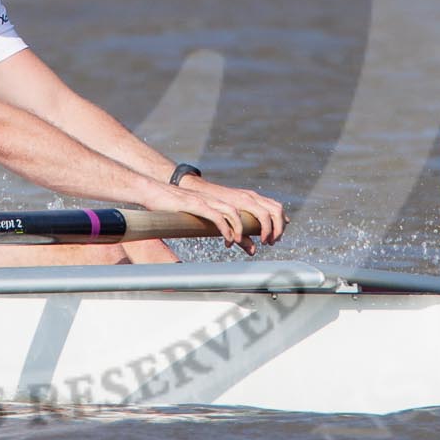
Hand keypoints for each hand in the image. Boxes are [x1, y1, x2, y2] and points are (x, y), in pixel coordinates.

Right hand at [149, 180, 282, 254]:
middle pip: (257, 207)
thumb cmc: (183, 207)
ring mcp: (212, 200)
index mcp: (231, 198)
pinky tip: (229, 242)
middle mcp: (225, 197)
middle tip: (270, 243)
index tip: (282, 231)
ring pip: (238, 214)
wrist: (156, 192)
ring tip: (251, 246)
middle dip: (269, 226)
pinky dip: (227, 230)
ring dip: (247, 231)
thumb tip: (250, 248)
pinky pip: (218, 218)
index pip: (263, 203)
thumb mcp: (211, 218)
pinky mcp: (199, 205)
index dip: (277, 216)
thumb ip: (233, 231)